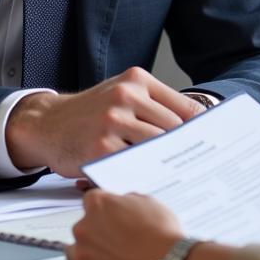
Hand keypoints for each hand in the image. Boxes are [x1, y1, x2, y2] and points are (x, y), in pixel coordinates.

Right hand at [6, 67, 205, 176]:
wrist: (48, 123)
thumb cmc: (90, 112)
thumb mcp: (121, 94)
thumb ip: (153, 105)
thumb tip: (194, 126)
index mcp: (136, 80)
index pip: (182, 106)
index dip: (200, 128)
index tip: (211, 142)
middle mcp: (126, 95)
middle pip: (173, 127)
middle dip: (185, 148)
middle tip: (199, 165)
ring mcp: (113, 120)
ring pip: (156, 146)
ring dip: (166, 162)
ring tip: (178, 175)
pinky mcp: (101, 147)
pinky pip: (133, 163)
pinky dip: (144, 172)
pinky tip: (150, 179)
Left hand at [64, 189, 181, 259]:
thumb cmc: (160, 235)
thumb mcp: (148, 202)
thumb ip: (126, 202)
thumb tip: (121, 206)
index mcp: (99, 204)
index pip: (91, 199)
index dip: (103, 208)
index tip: (110, 215)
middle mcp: (84, 228)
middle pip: (82, 226)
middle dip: (95, 232)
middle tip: (114, 240)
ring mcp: (82, 256)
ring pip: (73, 251)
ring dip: (85, 253)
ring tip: (105, 259)